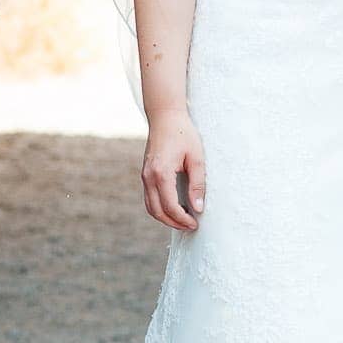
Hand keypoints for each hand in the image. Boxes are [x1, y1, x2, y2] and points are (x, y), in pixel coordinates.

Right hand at [141, 109, 205, 230]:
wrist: (165, 116)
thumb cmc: (183, 134)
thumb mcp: (197, 158)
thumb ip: (197, 184)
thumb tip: (198, 207)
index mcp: (161, 173)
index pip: (170, 206)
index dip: (182, 219)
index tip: (195, 223)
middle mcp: (148, 177)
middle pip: (157, 211)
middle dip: (173, 223)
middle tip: (190, 226)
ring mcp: (144, 176)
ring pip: (150, 207)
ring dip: (165, 217)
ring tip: (183, 220)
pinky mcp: (145, 174)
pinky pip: (149, 198)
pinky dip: (159, 208)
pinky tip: (174, 207)